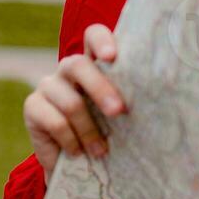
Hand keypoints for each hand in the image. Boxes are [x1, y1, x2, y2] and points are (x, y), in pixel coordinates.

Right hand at [23, 23, 127, 183]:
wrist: (77, 163)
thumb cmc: (109, 131)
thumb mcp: (121, 114)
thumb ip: (132, 99)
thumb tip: (165, 100)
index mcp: (95, 63)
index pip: (93, 36)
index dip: (101, 41)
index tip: (112, 57)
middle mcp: (69, 68)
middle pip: (79, 65)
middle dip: (101, 89)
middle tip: (119, 112)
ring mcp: (48, 85)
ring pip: (71, 102)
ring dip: (90, 130)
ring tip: (102, 151)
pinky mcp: (32, 107)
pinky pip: (55, 122)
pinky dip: (71, 140)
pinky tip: (79, 152)